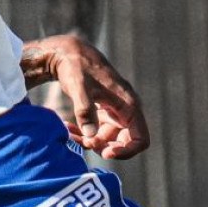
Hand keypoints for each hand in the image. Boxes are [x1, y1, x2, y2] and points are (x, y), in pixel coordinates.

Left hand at [20, 34, 149, 159]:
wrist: (67, 53)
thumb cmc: (76, 67)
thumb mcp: (79, 87)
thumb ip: (84, 110)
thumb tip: (90, 136)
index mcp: (128, 105)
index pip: (141, 139)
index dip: (127, 151)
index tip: (106, 153)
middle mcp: (125, 109)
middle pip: (123, 142)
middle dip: (104, 148)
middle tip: (84, 143)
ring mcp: (113, 111)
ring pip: (107, 138)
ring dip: (89, 141)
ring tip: (70, 134)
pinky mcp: (102, 110)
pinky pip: (97, 130)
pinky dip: (83, 133)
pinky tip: (67, 127)